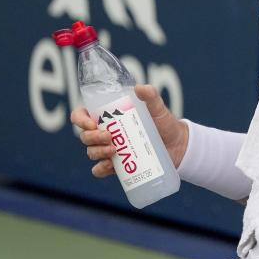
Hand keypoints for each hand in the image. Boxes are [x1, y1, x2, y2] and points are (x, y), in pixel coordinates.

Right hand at [70, 85, 188, 176]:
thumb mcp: (158, 108)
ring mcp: (110, 149)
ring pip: (91, 152)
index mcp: (109, 116)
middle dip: (91, 136)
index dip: (79, 119)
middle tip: (109, 137)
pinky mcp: (117, 166)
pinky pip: (99, 170)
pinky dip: (101, 169)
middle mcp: (106, 133)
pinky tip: (110, 165)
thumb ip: (151, 96)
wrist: (178, 145)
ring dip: (97, 151)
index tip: (91, 123)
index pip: (82, 115)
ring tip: (114, 150)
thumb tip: (139, 88)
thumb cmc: (165, 123)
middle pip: (85, 136)